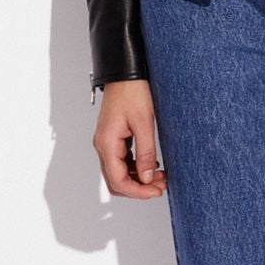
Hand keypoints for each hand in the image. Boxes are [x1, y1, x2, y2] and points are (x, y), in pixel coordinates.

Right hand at [92, 79, 166, 198]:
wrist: (126, 72)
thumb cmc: (133, 91)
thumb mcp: (144, 122)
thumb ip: (146, 153)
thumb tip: (148, 177)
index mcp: (107, 143)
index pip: (118, 180)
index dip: (138, 191)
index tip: (156, 191)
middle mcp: (103, 145)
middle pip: (117, 180)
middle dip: (139, 187)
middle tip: (160, 186)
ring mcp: (107, 141)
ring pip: (119, 172)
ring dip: (138, 178)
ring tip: (161, 177)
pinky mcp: (114, 137)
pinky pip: (122, 160)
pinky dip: (136, 167)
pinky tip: (152, 165)